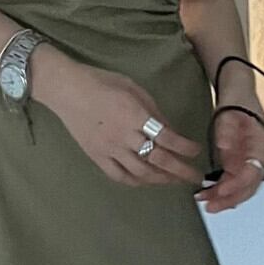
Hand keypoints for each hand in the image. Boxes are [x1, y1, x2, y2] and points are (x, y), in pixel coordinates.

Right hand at [45, 60, 204, 188]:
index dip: (184, 147)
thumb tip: (171, 131)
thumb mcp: (134, 89)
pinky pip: (119, 175)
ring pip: (140, 172)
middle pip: (158, 159)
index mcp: (135, 116)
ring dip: (161, 179)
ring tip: (173, 180)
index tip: (196, 151)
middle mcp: (124, 136)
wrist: (67, 90)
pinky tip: (146, 181)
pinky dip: (135, 181)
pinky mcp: (97, 157)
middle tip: (195, 177)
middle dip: (180, 170)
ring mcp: (109, 149)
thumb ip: (153, 111)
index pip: (166, 137)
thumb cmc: (102, 83)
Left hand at [194, 93, 263, 212]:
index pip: (254, 172)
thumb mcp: (230, 110)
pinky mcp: (240, 161)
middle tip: (211, 206)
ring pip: (242, 186)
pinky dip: (222, 189)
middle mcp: (258, 155)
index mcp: (261, 144)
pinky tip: (209, 194)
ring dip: (225, 197)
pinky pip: (233, 180)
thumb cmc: (237, 99)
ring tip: (206, 202)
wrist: (238, 92)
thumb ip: (227, 129)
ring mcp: (249, 159)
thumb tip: (224, 146)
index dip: (238, 184)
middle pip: (249, 185)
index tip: (221, 190)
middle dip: (231, 198)